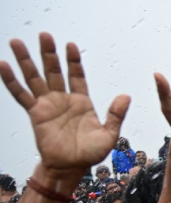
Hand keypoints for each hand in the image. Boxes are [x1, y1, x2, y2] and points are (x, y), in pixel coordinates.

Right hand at [0, 33, 129, 178]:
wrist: (71, 167)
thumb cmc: (90, 153)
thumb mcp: (109, 134)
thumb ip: (115, 114)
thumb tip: (126, 96)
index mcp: (82, 102)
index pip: (76, 76)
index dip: (73, 61)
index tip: (69, 45)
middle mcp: (63, 99)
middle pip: (54, 71)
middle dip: (49, 53)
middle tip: (44, 35)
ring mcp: (47, 105)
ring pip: (35, 78)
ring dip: (26, 60)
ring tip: (16, 42)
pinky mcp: (35, 113)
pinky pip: (21, 94)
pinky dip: (11, 81)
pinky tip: (3, 65)